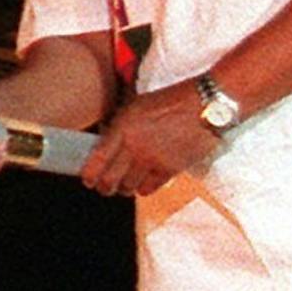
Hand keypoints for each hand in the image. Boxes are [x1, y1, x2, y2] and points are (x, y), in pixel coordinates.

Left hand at [81, 82, 218, 197]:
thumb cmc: (171, 101)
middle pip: (109, 180)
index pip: (97, 159)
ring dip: (124, 189)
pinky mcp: (168, 170)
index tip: (87, 179)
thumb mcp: (138, 105)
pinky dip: (142, 189)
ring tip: (124, 185)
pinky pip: (148, 189)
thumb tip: (103, 144)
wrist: (204, 106)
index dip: (89, 175)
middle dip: (104, 187)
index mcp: (123, 127)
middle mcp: (134, 146)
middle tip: (104, 187)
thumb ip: (119, 126)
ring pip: (127, 187)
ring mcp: (151, 160)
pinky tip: (142, 184)